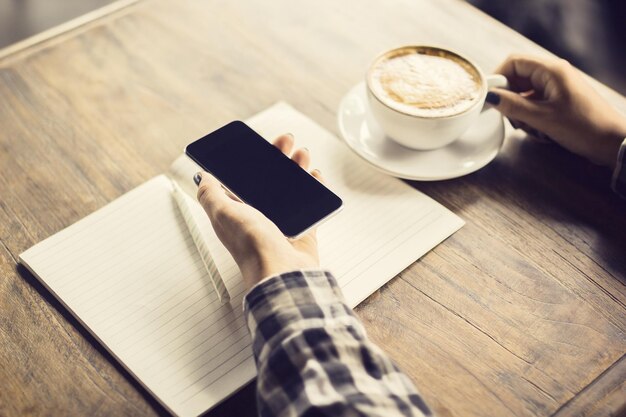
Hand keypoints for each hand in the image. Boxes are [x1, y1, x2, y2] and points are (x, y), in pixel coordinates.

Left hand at [195, 134, 323, 289]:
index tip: (260, 144)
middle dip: (278, 156)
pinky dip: (314, 186)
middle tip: (285, 142)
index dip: (251, 159)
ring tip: (302, 154)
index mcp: (238, 210)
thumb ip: (210, 194)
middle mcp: (259, 214)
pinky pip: (310, 202)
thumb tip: (201, 177)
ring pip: (291, 186)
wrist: (281, 271)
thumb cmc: (252, 247)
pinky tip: (314, 175)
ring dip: (296, 167)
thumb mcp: (222, 214)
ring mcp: (282, 221)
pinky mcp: (302, 228)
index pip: (243, 178)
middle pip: (270, 178)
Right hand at [488, 54, 625, 168]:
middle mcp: (553, 73)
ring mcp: (557, 86)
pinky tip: (535, 128)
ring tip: (527, 126)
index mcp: (551, 70)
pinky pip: (534, 101)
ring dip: (518, 109)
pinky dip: (529, 113)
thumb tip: (490, 97)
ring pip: (524, 91)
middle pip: (517, 77)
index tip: (488, 97)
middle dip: (508, 97)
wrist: (612, 142)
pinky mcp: (559, 99)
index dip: (497, 77)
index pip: (513, 62)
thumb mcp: (542, 118)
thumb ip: (513, 106)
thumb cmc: (582, 127)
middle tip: (510, 117)